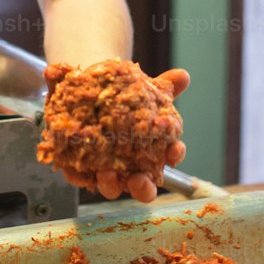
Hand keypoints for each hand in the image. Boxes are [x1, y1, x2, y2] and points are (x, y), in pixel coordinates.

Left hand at [94, 67, 190, 203]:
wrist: (88, 100)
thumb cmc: (121, 102)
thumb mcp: (141, 91)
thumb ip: (162, 86)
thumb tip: (184, 75)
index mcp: (153, 150)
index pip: (170, 156)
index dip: (175, 155)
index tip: (174, 150)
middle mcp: (133, 167)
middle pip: (144, 188)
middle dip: (143, 188)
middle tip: (138, 179)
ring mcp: (109, 172)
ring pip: (113, 188)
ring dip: (111, 184)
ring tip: (106, 173)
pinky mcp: (83, 172)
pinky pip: (83, 179)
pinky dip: (81, 176)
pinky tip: (79, 168)